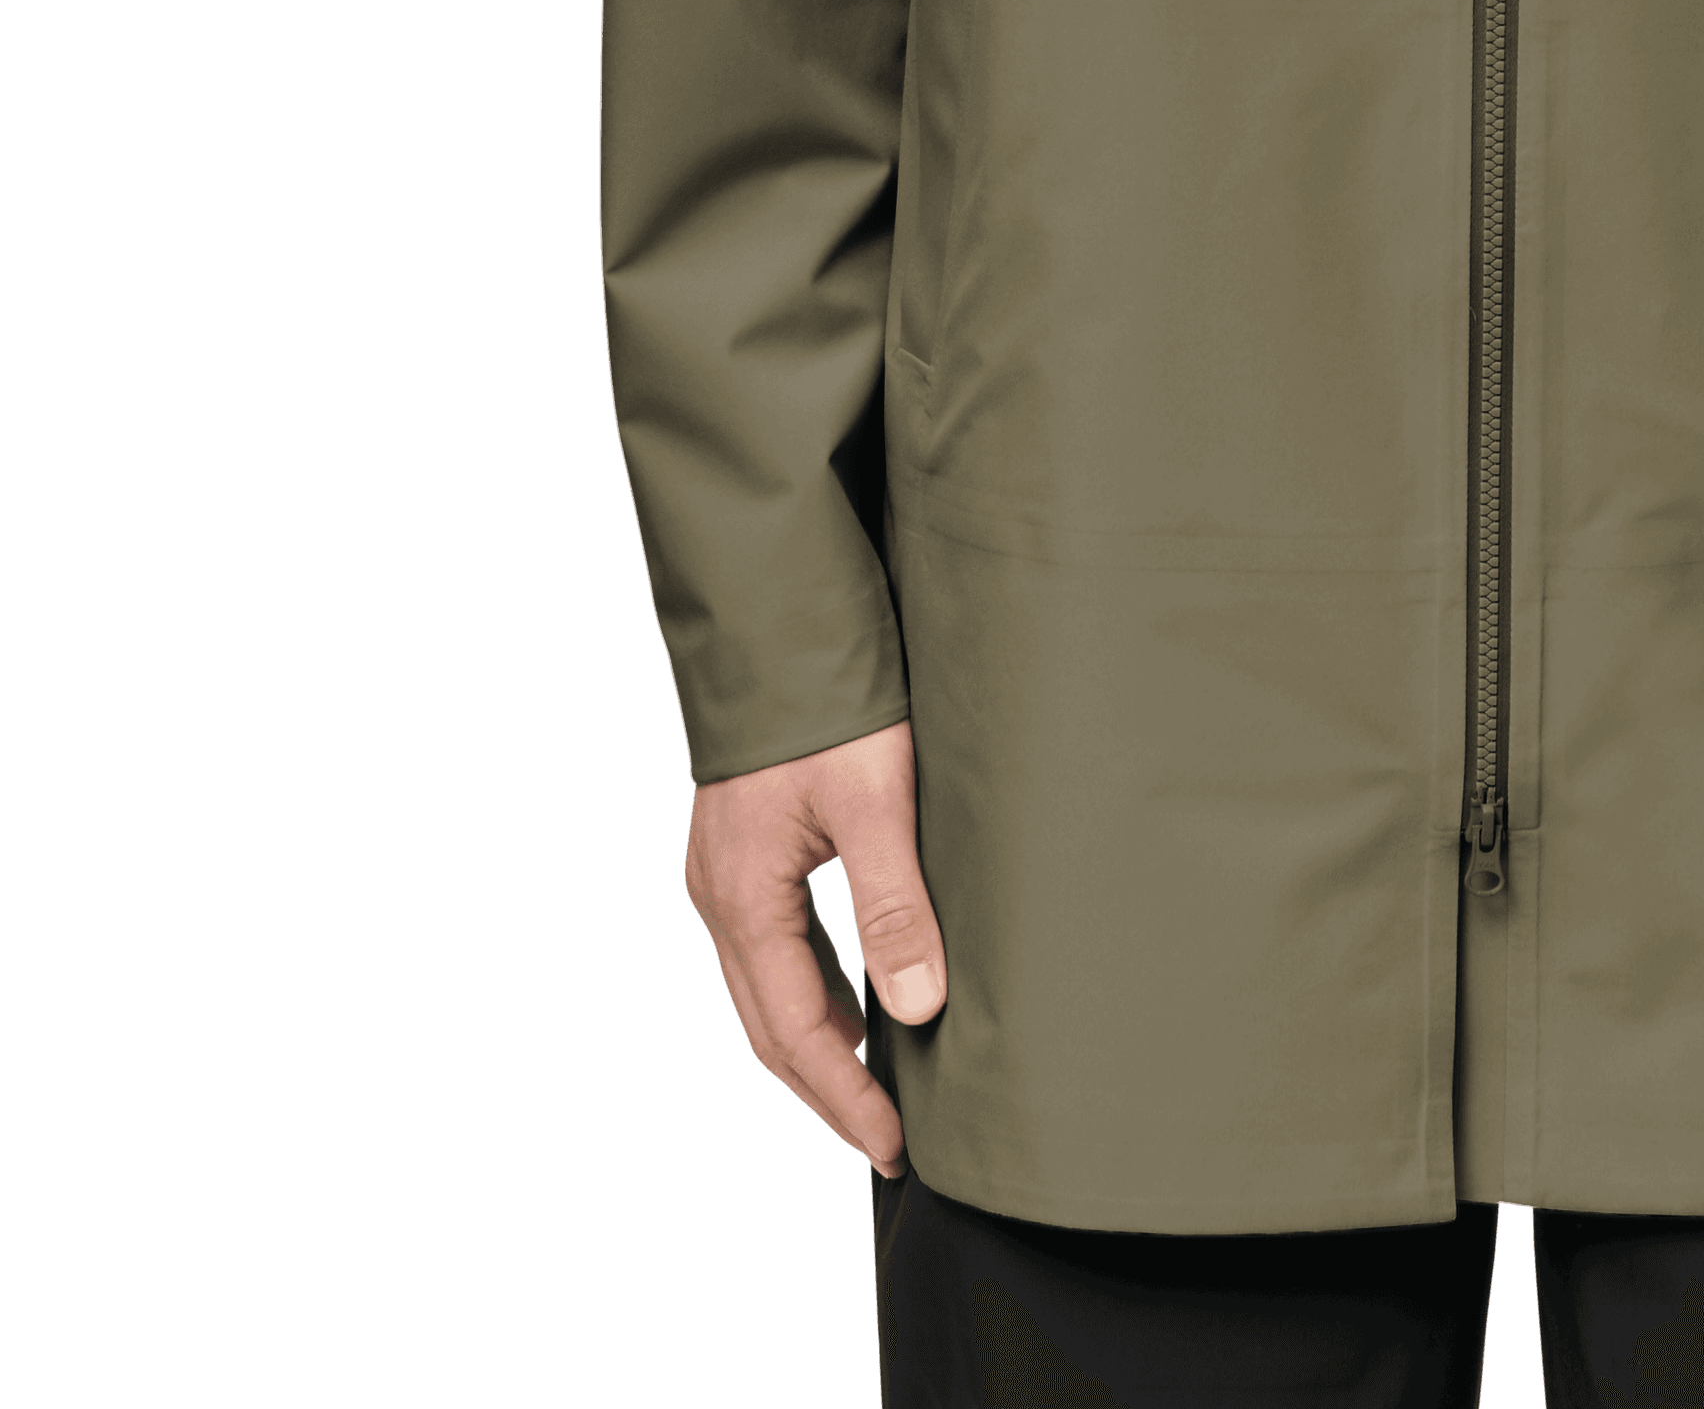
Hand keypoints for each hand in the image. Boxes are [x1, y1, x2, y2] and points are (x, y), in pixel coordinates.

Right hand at [684, 720, 948, 1173]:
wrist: (777, 622)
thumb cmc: (828, 703)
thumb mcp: (874, 800)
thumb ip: (892, 903)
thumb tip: (917, 1009)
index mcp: (745, 900)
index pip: (798, 1033)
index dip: (845, 1098)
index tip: (895, 1147)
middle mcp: (721, 899)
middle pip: (772, 1028)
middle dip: (827, 1092)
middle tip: (886, 1143)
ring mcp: (725, 877)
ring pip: (770, 992)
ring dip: (821, 1046)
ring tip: (875, 1092)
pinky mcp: (744, 855)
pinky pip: (775, 950)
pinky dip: (816, 993)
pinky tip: (857, 1004)